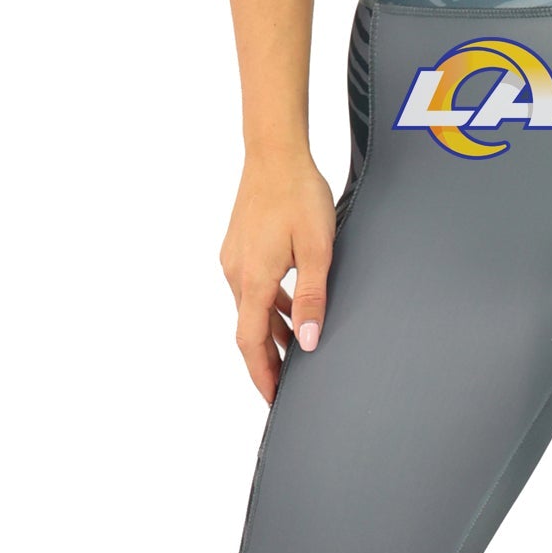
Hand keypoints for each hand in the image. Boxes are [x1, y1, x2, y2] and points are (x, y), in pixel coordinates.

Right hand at [219, 147, 338, 404]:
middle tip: (287, 386)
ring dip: (271, 333)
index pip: (250, 342)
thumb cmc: (298, 194)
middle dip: (268, 360)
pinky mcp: (240, 247)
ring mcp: (234, 259)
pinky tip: (290, 311)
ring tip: (296, 354)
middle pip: (249, 330)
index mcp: (253, 278)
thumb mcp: (317, 249)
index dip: (261, 374)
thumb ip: (312, 298)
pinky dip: (269, 307)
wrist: (274, 153)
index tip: (273, 399)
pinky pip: (252, 288)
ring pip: (251, 309)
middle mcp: (236, 272)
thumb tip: (310, 342)